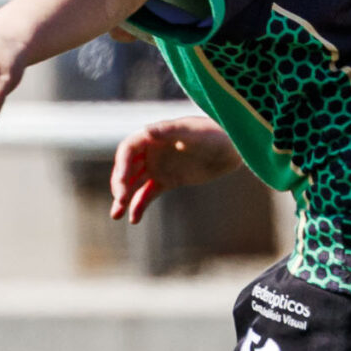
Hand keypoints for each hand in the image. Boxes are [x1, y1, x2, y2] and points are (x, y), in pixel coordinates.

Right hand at [109, 116, 241, 222]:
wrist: (233, 147)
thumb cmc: (215, 133)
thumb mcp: (194, 132)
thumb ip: (171, 131)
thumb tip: (147, 131)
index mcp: (154, 135)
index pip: (128, 149)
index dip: (121, 166)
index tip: (123, 183)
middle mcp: (152, 150)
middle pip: (127, 168)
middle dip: (121, 184)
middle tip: (120, 200)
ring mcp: (159, 166)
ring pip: (134, 183)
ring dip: (124, 198)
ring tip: (116, 215)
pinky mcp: (168, 180)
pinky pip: (148, 194)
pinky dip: (140, 205)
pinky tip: (134, 220)